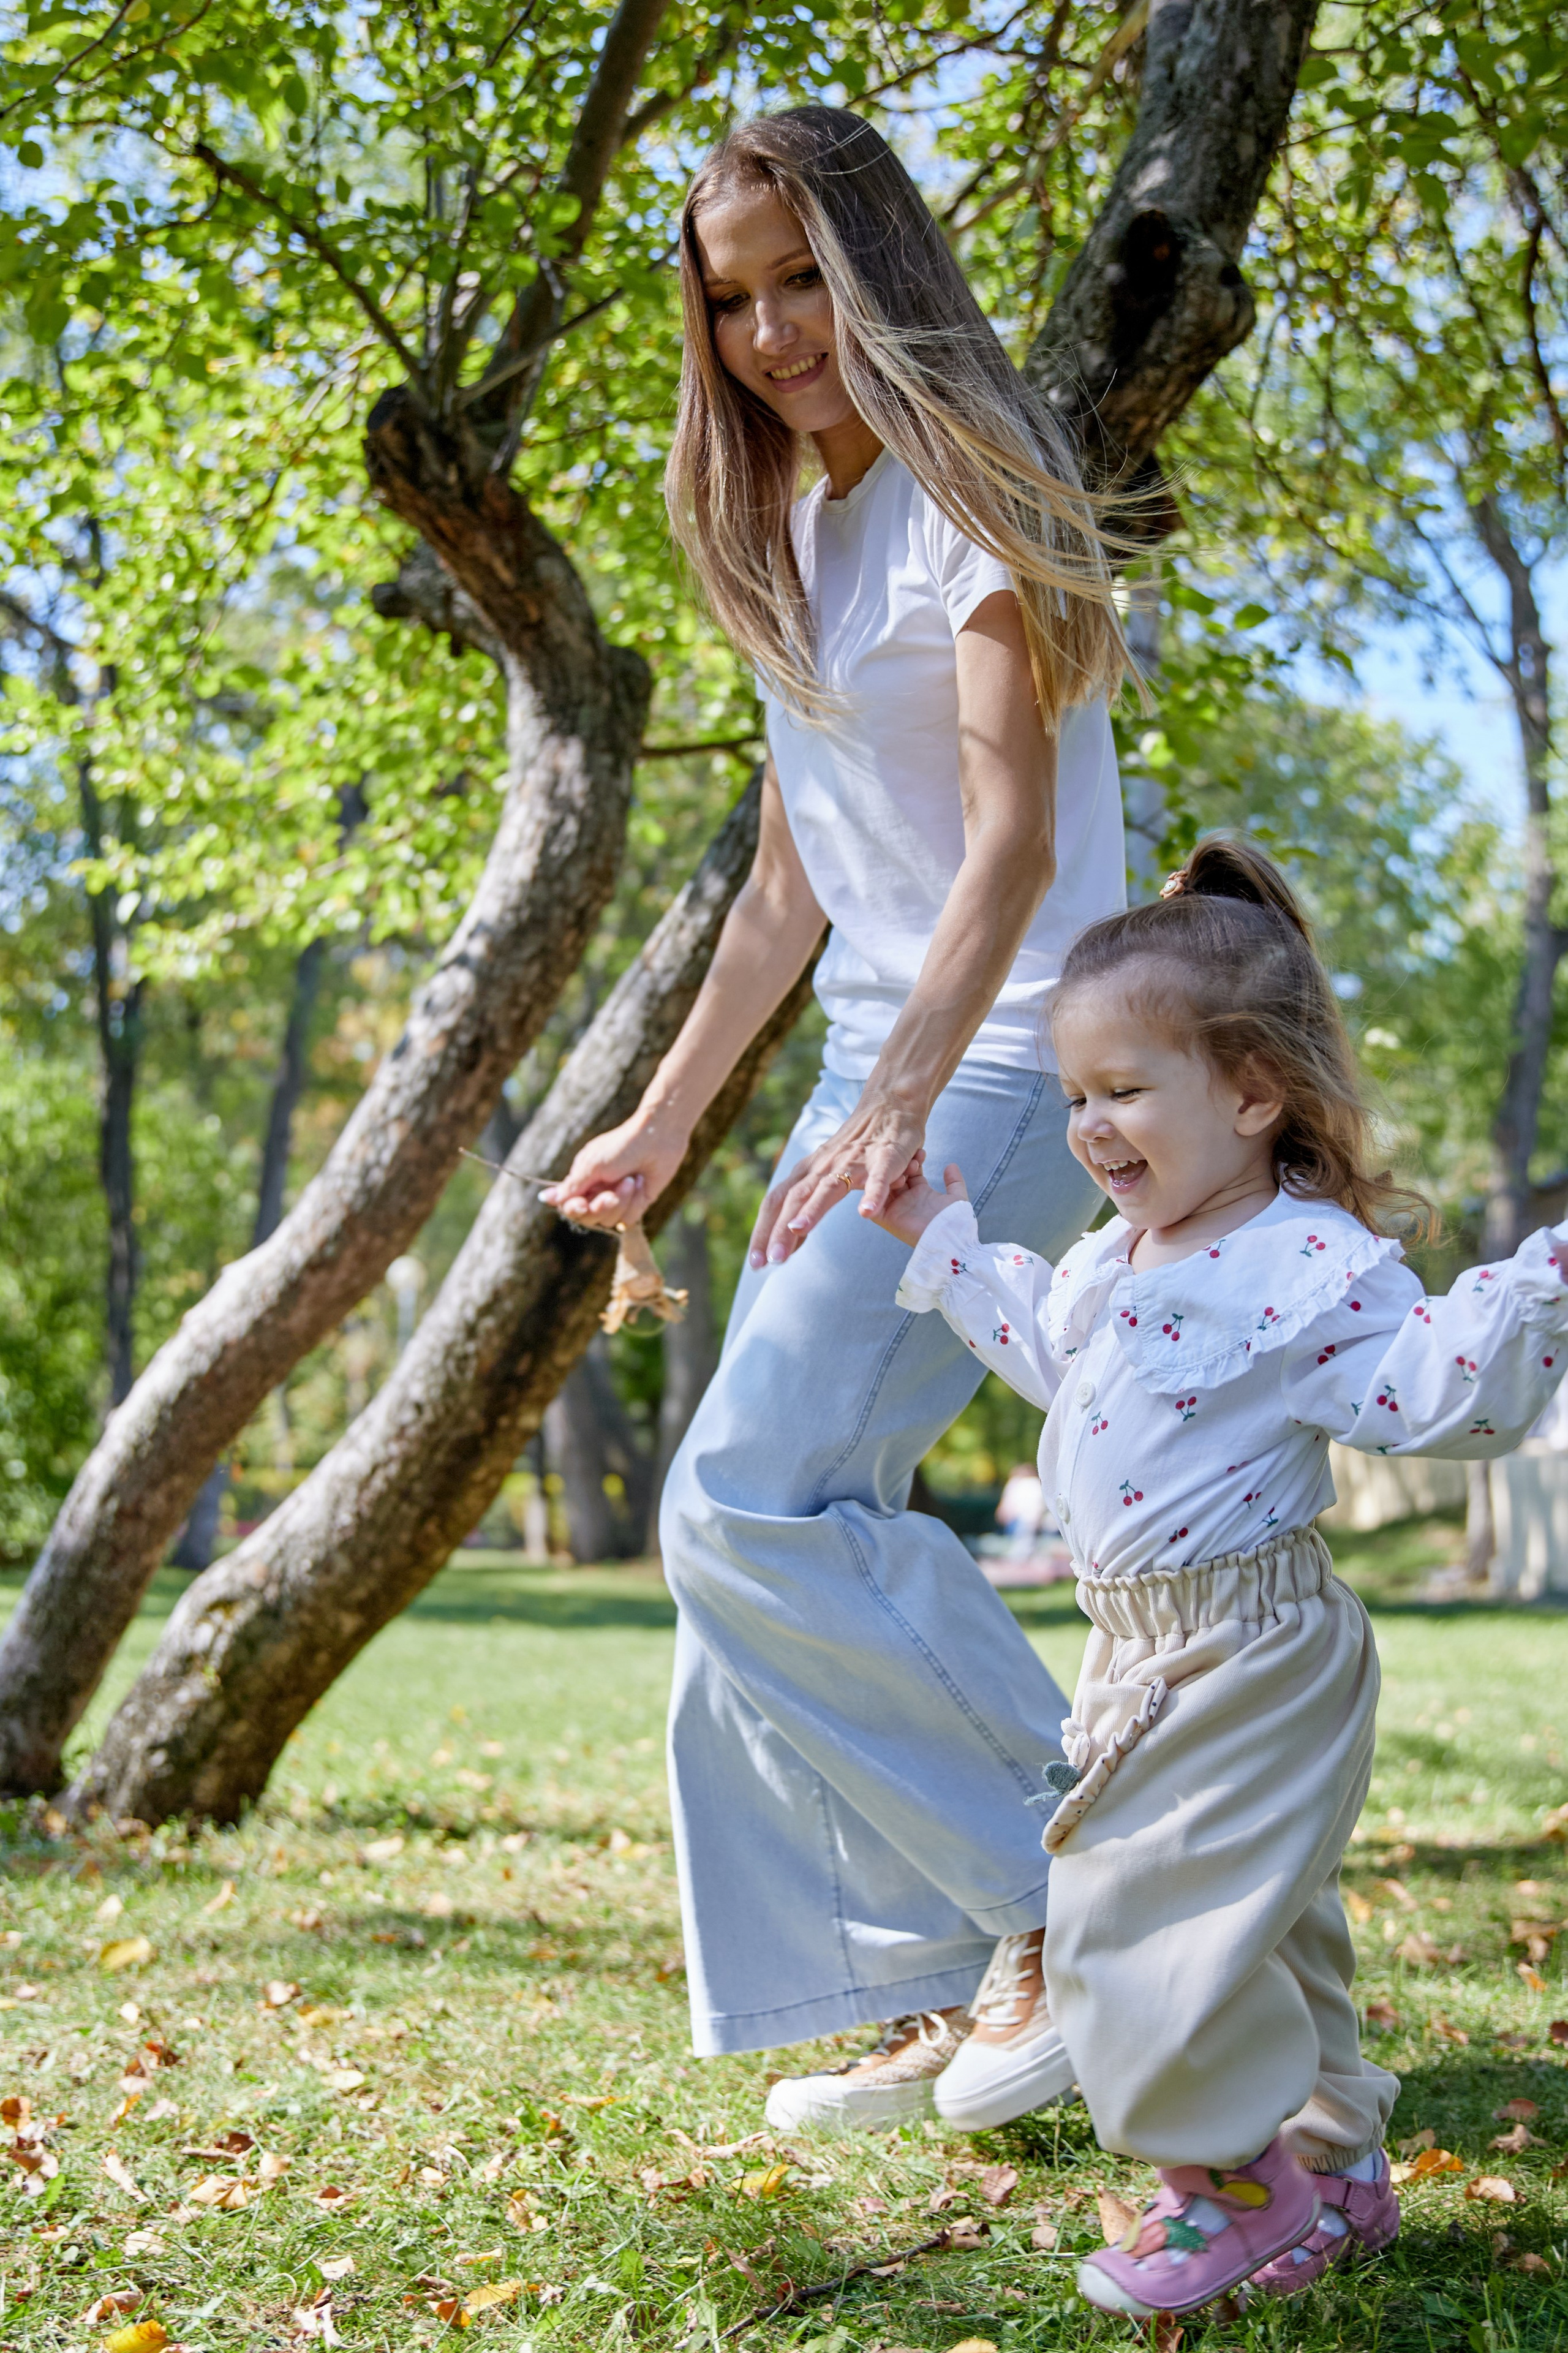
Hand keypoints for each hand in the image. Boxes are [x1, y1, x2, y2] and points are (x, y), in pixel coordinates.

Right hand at [541, 1109, 688, 1230]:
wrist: (657, 1139)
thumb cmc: (622, 1147)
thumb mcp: (592, 1165)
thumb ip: (571, 1187)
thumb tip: (545, 1199)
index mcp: (583, 1180)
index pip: (570, 1206)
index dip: (574, 1209)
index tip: (581, 1204)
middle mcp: (598, 1192)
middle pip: (588, 1218)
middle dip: (600, 1207)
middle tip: (611, 1194)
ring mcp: (618, 1200)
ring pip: (609, 1221)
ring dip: (621, 1200)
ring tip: (630, 1180)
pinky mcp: (636, 1204)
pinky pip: (628, 1220)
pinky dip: (635, 1202)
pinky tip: (641, 1183)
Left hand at [748, 1093, 928, 1267]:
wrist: (890, 1106)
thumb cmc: (855, 1148)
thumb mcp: (825, 1176)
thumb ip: (807, 1206)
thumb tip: (789, 1238)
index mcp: (807, 1173)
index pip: (777, 1203)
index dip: (764, 1232)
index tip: (756, 1263)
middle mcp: (823, 1167)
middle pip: (795, 1199)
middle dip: (780, 1229)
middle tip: (771, 1259)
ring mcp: (853, 1162)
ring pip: (828, 1188)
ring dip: (812, 1210)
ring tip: (797, 1230)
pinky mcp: (883, 1158)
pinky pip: (876, 1178)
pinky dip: (871, 1195)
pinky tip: (865, 1213)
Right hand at [866, 1162, 969, 1247]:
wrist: (951, 1239)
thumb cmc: (955, 1221)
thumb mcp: (957, 1197)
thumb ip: (955, 1182)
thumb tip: (951, 1165)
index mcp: (922, 1194)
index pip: (912, 1173)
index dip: (914, 1161)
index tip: (920, 1153)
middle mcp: (908, 1200)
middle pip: (897, 1177)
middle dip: (901, 1165)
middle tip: (909, 1158)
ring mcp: (897, 1209)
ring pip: (884, 1186)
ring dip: (890, 1175)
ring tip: (902, 1168)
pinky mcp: (888, 1219)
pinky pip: (874, 1203)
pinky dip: (875, 1191)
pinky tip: (887, 1178)